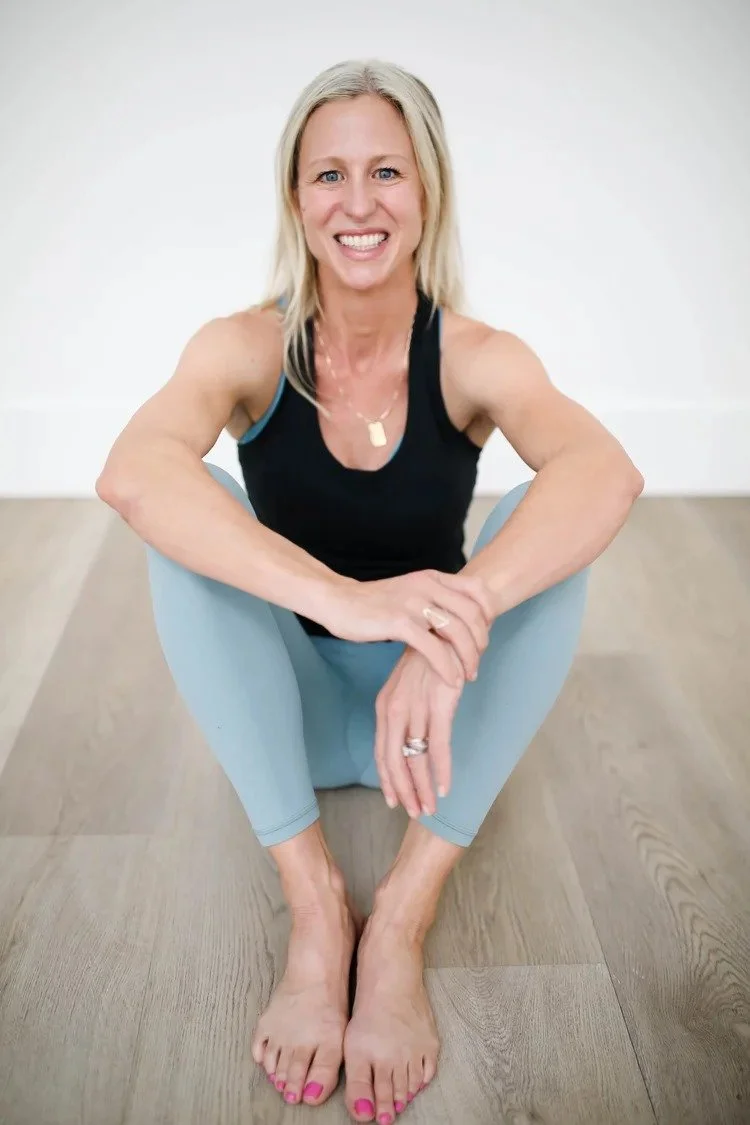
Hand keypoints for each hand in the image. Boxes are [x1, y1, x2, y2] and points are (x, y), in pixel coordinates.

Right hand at [321, 569, 492, 685]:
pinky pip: (434, 648)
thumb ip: (433, 598)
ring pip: (457, 631)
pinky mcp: (399, 623)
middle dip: (481, 641)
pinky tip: (452, 679)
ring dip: (469, 657)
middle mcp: (426, 586)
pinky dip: (448, 667)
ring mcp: (413, 603)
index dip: (489, 612)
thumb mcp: (409, 591)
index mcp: (432, 577)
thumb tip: (459, 615)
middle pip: (473, 613)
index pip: (476, 589)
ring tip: (468, 675)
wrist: (338, 601)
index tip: (486, 633)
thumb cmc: (374, 602)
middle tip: (478, 661)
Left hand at [374, 640, 463, 816]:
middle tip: (415, 814)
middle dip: (405, 791)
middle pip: (395, 761)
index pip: (382, 752)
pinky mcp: (440, 705)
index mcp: (385, 706)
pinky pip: (438, 746)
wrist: (447, 626)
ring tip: (430, 809)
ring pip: (416, 759)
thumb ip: (406, 713)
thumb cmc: (430, 659)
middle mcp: (395, 710)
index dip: (388, 780)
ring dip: (423, 788)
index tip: (395, 802)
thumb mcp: (409, 687)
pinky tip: (445, 787)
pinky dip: (441, 770)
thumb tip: (410, 742)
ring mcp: (416, 708)